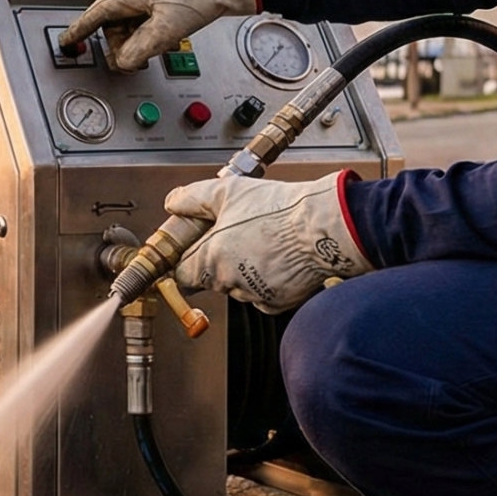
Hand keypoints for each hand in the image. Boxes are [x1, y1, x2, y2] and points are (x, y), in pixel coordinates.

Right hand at [59, 0, 258, 69]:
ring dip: (140, 34)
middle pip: (115, 19)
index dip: (79, 30)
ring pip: (132, 14)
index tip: (67, 41)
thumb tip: (122, 61)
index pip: (95, 14)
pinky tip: (168, 32)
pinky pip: (146, 7)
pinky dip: (151, 23)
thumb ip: (138, 50)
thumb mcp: (166, 32)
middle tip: (135, 60)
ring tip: (160, 45)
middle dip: (122, 41)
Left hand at [166, 171, 373, 313]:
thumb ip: (193, 199)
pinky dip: (266, 281)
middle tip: (237, 236)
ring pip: (238, 286)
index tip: (195, 249)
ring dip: (243, 270)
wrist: (323, 227)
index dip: (187, 260)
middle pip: (211, 279)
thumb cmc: (279, 209)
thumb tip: (173, 203)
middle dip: (219, 261)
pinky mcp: (277, 304)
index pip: (182, 275)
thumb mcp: (228, 191)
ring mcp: (254, 296)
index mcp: (212, 260)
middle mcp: (230, 283)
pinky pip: (262, 295)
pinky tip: (278, 258)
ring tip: (263, 243)